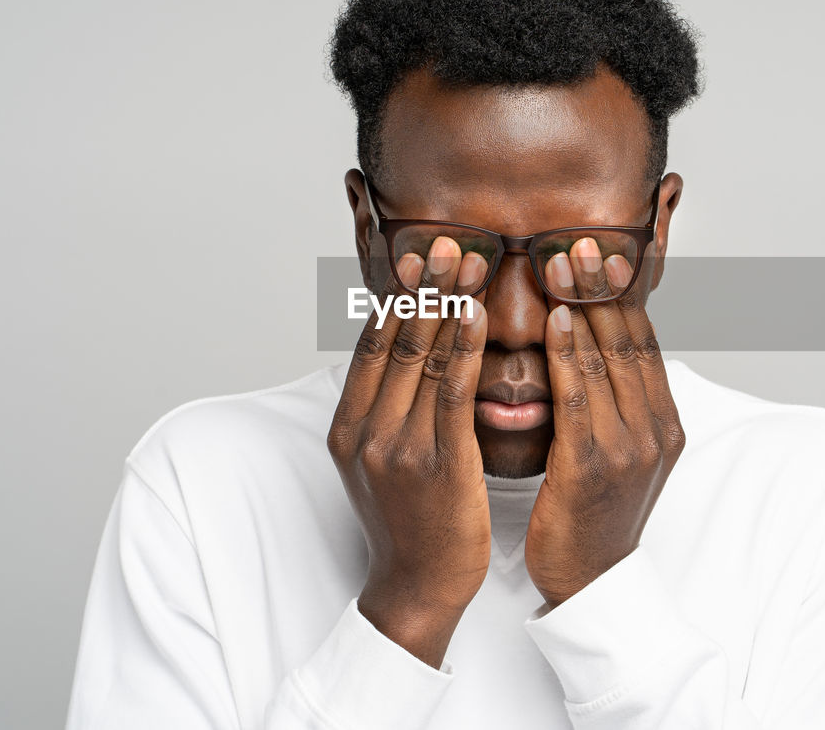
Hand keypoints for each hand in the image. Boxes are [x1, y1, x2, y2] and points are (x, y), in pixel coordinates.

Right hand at [326, 237, 490, 666]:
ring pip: (421, 358)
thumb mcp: (379, 458)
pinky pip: (451, 393)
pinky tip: (477, 316)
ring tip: (467, 260)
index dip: (396, 296)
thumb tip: (404, 351)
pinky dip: (462, 349)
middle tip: (445, 240)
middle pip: (394, 341)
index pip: (370, 344)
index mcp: (346, 425)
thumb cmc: (409, 520)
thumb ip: (387, 406)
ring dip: (447, 303)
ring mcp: (396, 447)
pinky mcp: (436, 464)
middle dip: (423, 287)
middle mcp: (364, 430)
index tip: (417, 254)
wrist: (418, 585)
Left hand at [525, 239, 685, 607]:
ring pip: (608, 359)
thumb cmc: (589, 511)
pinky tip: (553, 320)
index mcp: (665, 419)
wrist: (589, 580)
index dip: (621, 292)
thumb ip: (608, 397)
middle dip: (603, 285)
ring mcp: (632, 446)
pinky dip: (570, 354)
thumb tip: (583, 341)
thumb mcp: (612, 447)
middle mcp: (657, 427)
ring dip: (583, 305)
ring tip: (561, 260)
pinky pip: (582, 398)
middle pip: (629, 338)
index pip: (643, 340)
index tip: (598, 248)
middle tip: (579, 238)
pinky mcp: (596, 466)